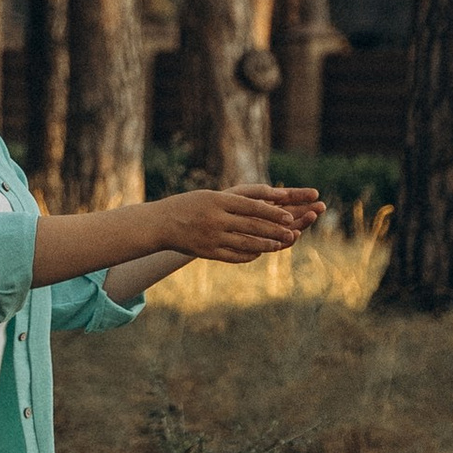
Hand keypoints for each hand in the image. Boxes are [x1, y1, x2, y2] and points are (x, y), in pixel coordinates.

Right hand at [166, 182, 322, 264]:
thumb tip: (261, 202)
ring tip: (280, 245)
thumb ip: (233, 200)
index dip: (271, 212)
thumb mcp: (209, 196)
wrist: (160, 223)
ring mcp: (212, 237)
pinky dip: (249, 255)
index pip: (251, 207)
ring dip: (265, 245)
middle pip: (252, 226)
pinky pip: (233, 256)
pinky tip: (259, 254)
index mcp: (217, 201)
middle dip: (274, 230)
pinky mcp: (208, 252)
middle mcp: (216, 219)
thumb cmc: (187, 205)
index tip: (288, 216)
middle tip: (292, 233)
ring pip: (245, 243)